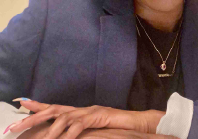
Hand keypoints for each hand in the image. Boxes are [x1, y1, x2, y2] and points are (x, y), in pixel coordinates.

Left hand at [7, 99, 162, 138]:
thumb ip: (80, 132)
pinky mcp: (99, 116)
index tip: (21, 103)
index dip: (37, 105)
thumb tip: (67, 136)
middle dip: (32, 119)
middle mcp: (82, 108)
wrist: (140, 124)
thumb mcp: (95, 131)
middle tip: (15, 128)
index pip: (54, 107)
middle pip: (52, 110)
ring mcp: (90, 111)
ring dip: (50, 130)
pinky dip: (70, 132)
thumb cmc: (119, 129)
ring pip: (63, 118)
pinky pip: (80, 124)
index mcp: (80, 111)